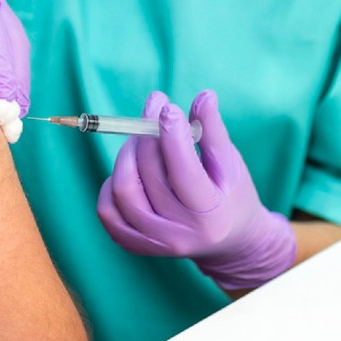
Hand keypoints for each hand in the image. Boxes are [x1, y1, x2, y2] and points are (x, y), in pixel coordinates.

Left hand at [96, 90, 295, 289]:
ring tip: (142, 138)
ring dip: (128, 154)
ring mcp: (155, 244)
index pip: (184, 172)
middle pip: (149, 176)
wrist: (229, 241)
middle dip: (147, 134)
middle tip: (154, 106)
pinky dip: (112, 183)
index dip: (172, 136)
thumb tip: (203, 95)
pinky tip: (130, 168)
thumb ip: (214, 131)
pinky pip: (108, 211)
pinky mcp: (135, 245)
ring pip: (124, 191)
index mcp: (212, 215)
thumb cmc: (232, 195)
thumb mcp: (230, 163)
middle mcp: (181, 235)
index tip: (168, 107)